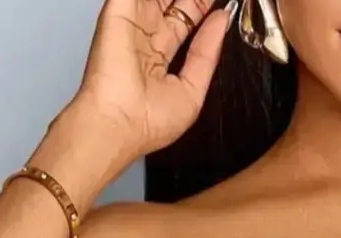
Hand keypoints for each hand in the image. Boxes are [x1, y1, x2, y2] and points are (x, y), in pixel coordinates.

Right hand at [73, 0, 235, 163]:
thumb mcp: (192, 92)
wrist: (117, 123)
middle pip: (175, 2)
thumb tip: (221, 21)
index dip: (203, 8)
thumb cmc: (148, 122)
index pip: (185, 22)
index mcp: (160, 57)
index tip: (222, 1)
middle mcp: (146, 37)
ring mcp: (132, 21)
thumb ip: (206, 55)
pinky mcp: (119, 10)